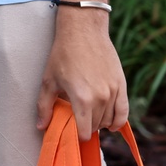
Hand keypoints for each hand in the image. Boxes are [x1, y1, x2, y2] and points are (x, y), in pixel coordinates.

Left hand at [37, 9, 128, 140]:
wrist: (83, 30)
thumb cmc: (63, 54)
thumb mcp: (49, 80)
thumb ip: (44, 106)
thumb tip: (41, 127)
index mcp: (82, 98)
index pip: (84, 131)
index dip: (78, 134)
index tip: (72, 130)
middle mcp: (101, 98)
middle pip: (97, 126)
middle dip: (87, 126)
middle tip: (77, 118)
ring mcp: (113, 92)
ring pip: (110, 120)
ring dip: (100, 122)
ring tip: (89, 115)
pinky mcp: (122, 85)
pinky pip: (124, 111)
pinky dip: (118, 121)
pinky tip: (111, 124)